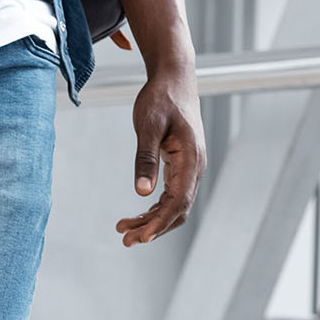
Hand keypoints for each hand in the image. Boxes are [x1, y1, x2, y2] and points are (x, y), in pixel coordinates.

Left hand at [116, 64, 204, 246]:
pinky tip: (135, 215)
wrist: (174, 79)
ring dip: (151, 221)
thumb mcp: (148, 126)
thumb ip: (145, 159)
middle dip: (153, 229)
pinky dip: (154, 209)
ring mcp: (190, 168)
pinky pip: (171, 195)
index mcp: (191, 159)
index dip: (159, 223)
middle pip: (177, 210)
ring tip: (124, 231)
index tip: (139, 238)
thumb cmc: (161, 99)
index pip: (178, 202)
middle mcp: (195, 167)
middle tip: (125, 241)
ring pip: (174, 205)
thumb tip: (141, 192)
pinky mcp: (182, 166)